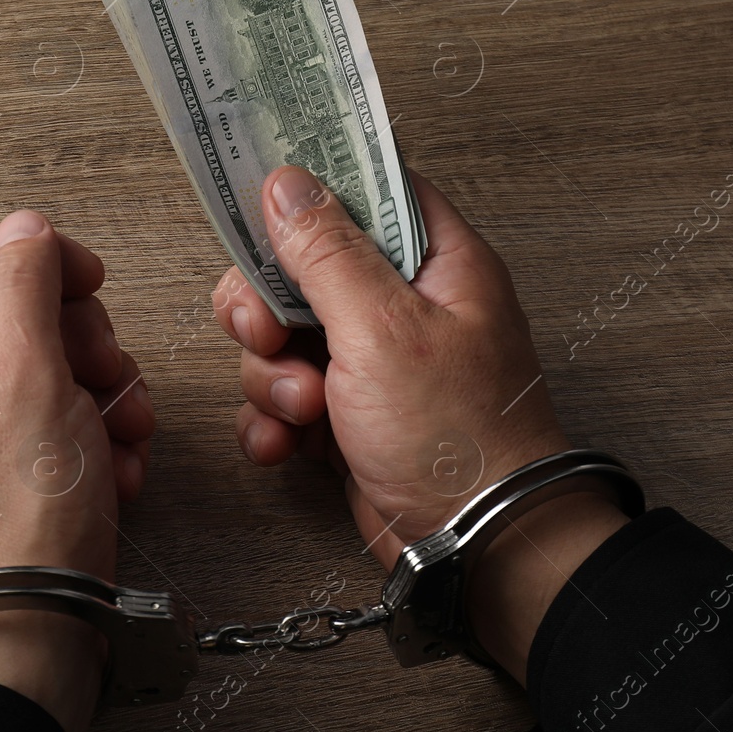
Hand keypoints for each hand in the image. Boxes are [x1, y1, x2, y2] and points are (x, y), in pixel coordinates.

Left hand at [0, 211, 155, 731]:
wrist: (34, 624)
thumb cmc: (15, 519)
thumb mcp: (21, 377)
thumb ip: (19, 286)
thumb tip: (25, 230)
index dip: (22, 250)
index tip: (77, 275)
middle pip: (17, 301)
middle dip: (80, 329)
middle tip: (100, 367)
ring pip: (58, 355)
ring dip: (107, 384)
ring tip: (119, 429)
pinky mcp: (25, 458)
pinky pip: (74, 410)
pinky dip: (109, 429)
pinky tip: (119, 463)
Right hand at [213, 167, 627, 681]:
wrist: (475, 548)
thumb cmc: (460, 439)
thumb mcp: (385, 329)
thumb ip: (329, 253)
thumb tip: (288, 183)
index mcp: (436, 263)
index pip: (368, 188)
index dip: (311, 188)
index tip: (256, 195)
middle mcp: (406, 305)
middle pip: (304, 267)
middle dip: (268, 307)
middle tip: (267, 334)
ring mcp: (375, 362)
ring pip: (283, 336)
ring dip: (272, 375)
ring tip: (304, 410)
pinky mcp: (350, 415)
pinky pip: (285, 396)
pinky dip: (274, 420)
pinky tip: (287, 444)